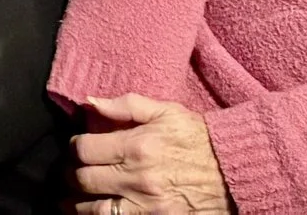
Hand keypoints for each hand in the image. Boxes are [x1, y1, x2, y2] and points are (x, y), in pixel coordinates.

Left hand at [71, 94, 231, 213]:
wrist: (234, 171)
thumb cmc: (197, 138)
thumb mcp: (165, 111)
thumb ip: (124, 105)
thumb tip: (88, 102)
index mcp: (137, 146)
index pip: (83, 149)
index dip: (74, 147)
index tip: (77, 147)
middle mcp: (138, 178)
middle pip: (84, 180)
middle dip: (72, 175)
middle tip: (73, 172)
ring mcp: (147, 206)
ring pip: (95, 210)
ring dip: (78, 205)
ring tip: (74, 199)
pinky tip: (96, 211)